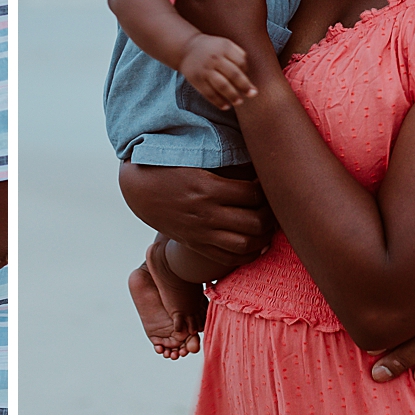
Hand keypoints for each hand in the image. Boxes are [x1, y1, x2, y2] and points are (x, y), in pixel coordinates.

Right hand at [119, 161, 273, 274]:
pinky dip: (248, 254)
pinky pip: (228, 258)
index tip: (268, 183)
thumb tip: (255, 157)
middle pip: (254, 222)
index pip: (252, 194)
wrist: (140, 191)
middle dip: (271, 214)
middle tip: (274, 205)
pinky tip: (255, 243)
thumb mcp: (195, 157)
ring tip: (268, 225)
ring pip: (245, 244)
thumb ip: (224, 159)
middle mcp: (205, 213)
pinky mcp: (196, 244)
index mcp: (206, 188)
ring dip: (264, 236)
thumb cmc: (170, 167)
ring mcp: (200, 232)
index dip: (266, 189)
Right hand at [180, 33, 253, 109]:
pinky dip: (218, 101)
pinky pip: (209, 93)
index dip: (246, 72)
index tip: (248, 80)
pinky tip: (226, 106)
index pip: (241, 62)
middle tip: (252, 94)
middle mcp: (214, 58)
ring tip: (239, 102)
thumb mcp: (225, 44)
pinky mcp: (196, 80)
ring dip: (233, 96)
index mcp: (224, 47)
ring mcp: (205, 70)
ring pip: (222, 85)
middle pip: (233, 74)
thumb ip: (238, 54)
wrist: (186, 49)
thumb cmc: (211, 49)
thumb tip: (248, 74)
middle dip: (245, 86)